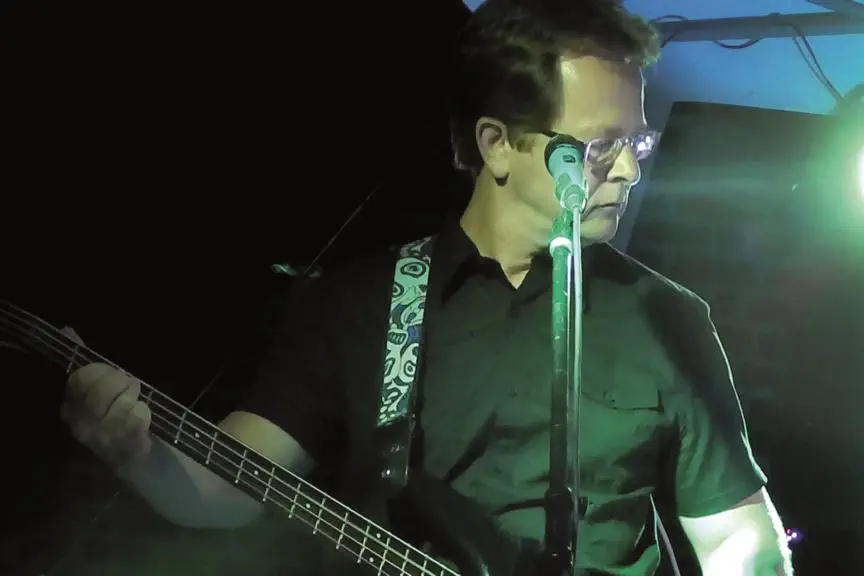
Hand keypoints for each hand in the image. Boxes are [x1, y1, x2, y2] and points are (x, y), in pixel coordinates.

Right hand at [60, 331, 151, 465]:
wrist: (136, 458)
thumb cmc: (115, 415)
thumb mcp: (98, 387)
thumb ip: (83, 360)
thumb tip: (67, 330)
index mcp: (70, 407)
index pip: (80, 380)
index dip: (102, 371)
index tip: (116, 373)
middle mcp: (80, 426)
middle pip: (101, 391)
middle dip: (122, 382)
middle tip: (131, 387)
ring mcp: (102, 441)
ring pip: (121, 406)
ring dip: (134, 400)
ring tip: (135, 403)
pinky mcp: (125, 452)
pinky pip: (136, 423)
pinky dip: (143, 415)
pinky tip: (143, 418)